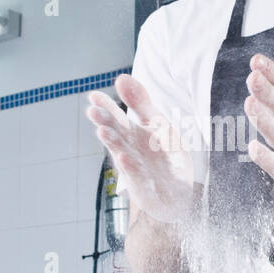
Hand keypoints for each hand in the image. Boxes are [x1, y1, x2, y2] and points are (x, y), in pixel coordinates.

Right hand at [85, 74, 196, 224]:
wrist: (181, 195)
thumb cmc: (166, 158)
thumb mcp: (158, 125)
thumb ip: (141, 102)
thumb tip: (120, 77)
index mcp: (131, 135)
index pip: (116, 118)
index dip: (106, 107)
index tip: (94, 95)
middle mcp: (128, 152)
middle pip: (116, 135)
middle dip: (105, 123)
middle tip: (93, 111)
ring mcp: (135, 172)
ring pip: (122, 156)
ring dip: (113, 144)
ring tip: (103, 131)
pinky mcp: (144, 191)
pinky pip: (138, 179)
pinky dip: (131, 169)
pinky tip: (124, 158)